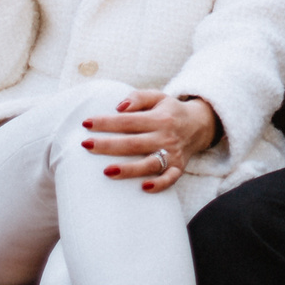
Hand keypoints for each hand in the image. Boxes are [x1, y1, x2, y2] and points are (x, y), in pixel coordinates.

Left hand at [83, 89, 219, 191]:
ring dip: (128, 169)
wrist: (199, 125)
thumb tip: (118, 107)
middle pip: (133, 143)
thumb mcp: (157, 96)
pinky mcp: (178, 168)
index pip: (128, 121)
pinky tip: (143, 187)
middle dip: (108, 145)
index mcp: (159, 118)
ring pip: (148, 164)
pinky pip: (170, 179)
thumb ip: (137, 98)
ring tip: (106, 171)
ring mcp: (172, 154)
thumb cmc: (169, 111)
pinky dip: (159, 184)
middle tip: (86, 145)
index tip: (86, 123)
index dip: (106, 122)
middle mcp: (166, 136)